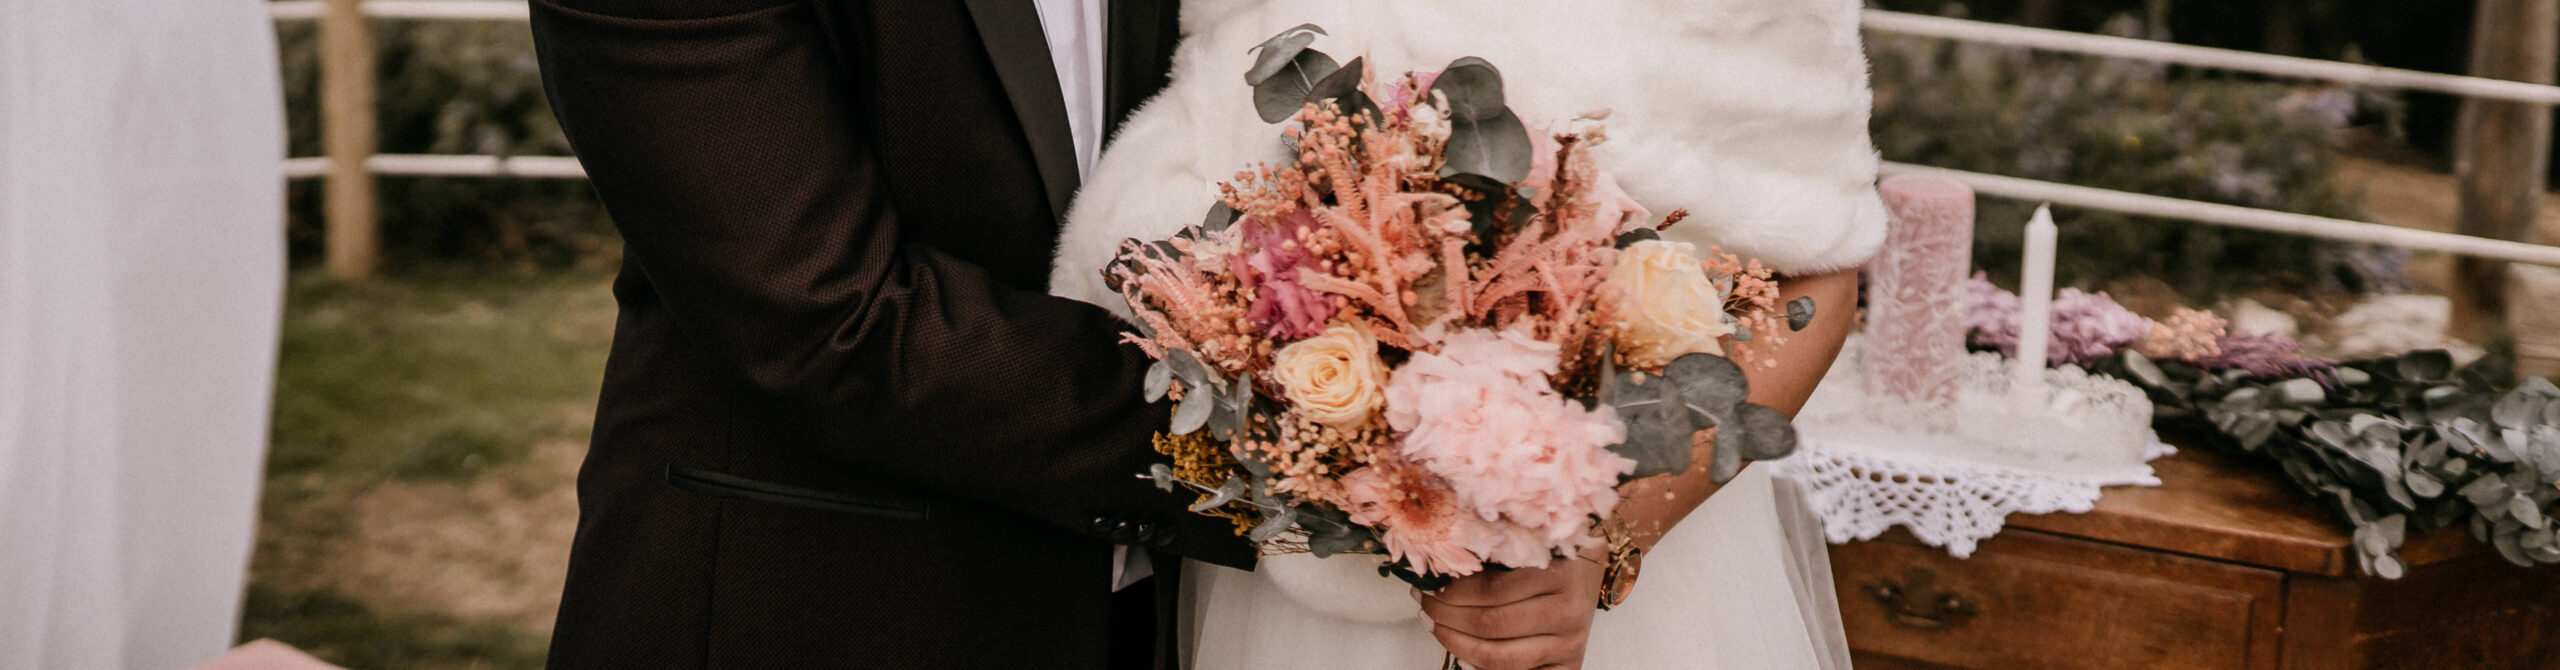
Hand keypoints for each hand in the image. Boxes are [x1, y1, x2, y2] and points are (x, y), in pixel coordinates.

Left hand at [1418, 554, 1603, 669]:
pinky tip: (1462, 655)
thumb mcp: (1526, 544)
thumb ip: (1490, 555)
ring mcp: (1570, 642)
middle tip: (1423, 605)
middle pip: (1490, 625)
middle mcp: (1568, 611)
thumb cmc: (1550, 552)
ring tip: (1434, 626)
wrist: (1589, 567)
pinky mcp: (1569, 665)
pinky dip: (1480, 668)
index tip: (1425, 585)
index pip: (1490, 591)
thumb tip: (1436, 571)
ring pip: (1499, 656)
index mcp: (1559, 574)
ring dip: (1456, 643)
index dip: (1449, 593)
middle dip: (1446, 617)